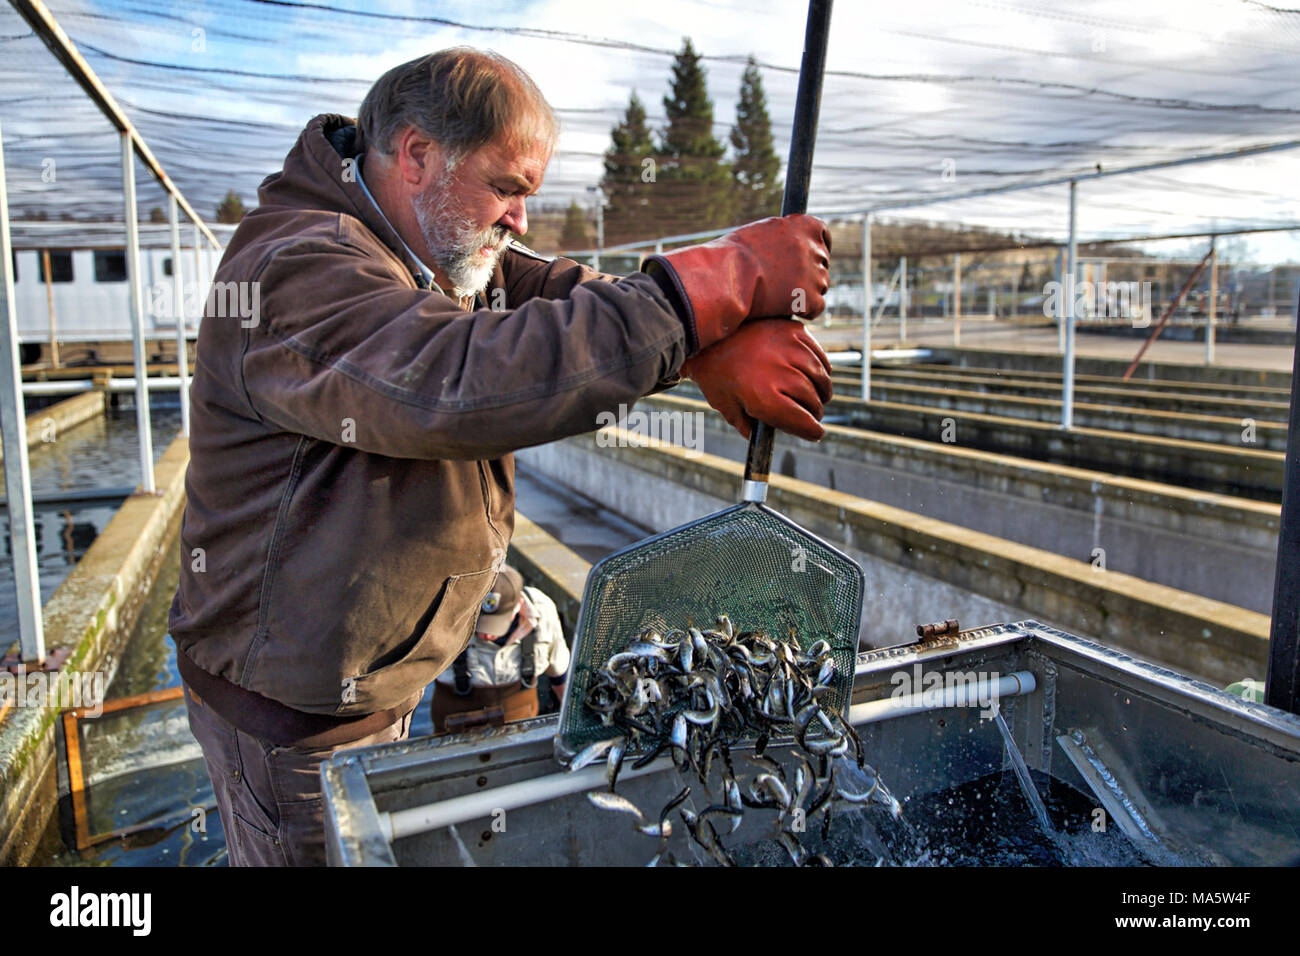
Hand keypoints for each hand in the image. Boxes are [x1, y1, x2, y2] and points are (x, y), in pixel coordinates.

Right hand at [644, 214, 830, 351]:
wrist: (727, 277)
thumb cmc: (733, 256)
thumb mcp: (760, 234)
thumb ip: (781, 238)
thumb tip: (788, 248)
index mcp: (803, 226)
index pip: (823, 234)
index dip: (818, 246)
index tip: (813, 256)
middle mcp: (813, 247)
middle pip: (822, 262)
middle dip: (809, 272)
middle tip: (789, 283)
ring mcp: (815, 274)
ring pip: (820, 286)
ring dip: (806, 292)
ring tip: (780, 297)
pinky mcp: (810, 298)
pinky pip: (816, 307)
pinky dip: (805, 310)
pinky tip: (788, 310)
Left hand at [680, 318, 832, 441]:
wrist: (709, 332)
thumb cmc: (715, 373)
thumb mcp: (727, 406)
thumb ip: (747, 427)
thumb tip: (763, 440)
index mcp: (763, 397)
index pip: (803, 421)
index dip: (812, 431)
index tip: (815, 434)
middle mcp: (780, 373)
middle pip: (813, 400)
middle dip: (815, 412)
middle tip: (813, 416)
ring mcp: (789, 349)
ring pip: (820, 377)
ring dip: (823, 391)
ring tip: (818, 397)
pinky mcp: (794, 331)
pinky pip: (819, 356)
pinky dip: (822, 368)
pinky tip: (816, 375)